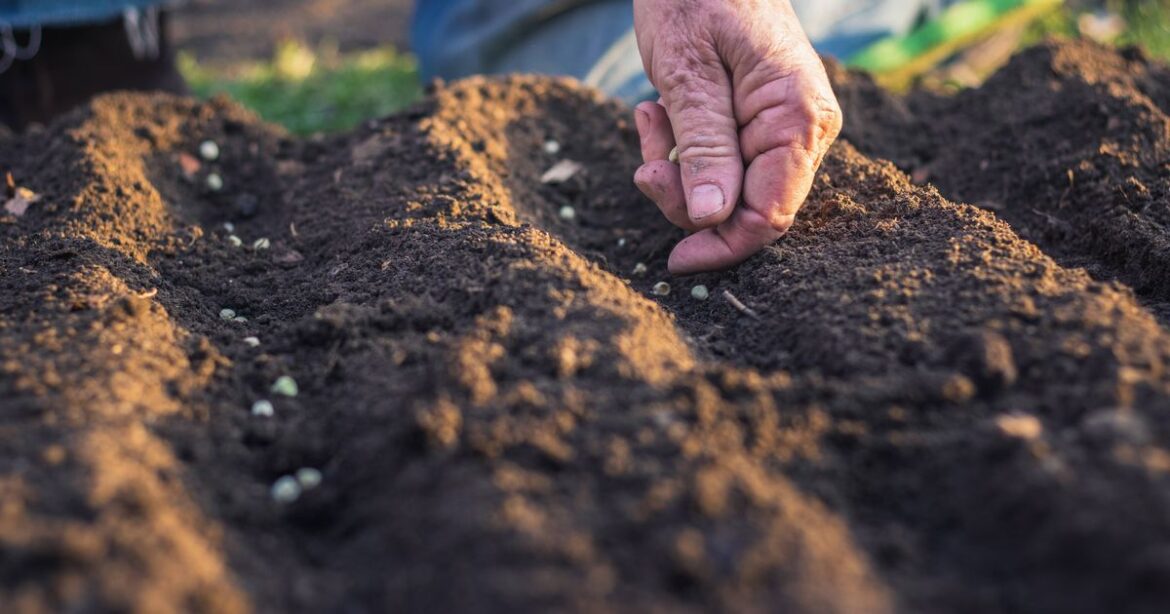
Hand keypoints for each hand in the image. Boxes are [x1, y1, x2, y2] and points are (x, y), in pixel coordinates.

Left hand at [631, 0, 841, 273]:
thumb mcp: (688, 73)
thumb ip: (704, 146)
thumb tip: (711, 218)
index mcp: (798, 117)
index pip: (769, 214)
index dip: (722, 246)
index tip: (674, 261)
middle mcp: (804, 128)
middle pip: (747, 209)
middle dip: (687, 198)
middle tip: (645, 164)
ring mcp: (785, 126)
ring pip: (728, 190)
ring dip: (678, 170)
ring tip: (650, 117)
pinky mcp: (759, 122)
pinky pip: (721, 163)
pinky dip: (682, 151)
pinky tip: (660, 111)